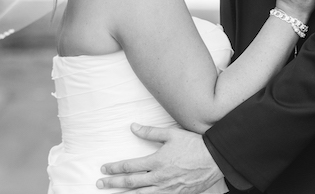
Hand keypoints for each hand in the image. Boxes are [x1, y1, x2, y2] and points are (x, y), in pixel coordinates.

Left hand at [97, 124, 222, 192]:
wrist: (215, 159)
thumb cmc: (193, 145)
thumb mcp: (171, 134)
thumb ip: (150, 132)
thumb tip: (133, 127)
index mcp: (157, 161)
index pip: (130, 166)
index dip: (115, 168)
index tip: (104, 168)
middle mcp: (159, 178)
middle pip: (131, 183)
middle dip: (113, 184)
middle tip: (99, 184)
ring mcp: (168, 189)